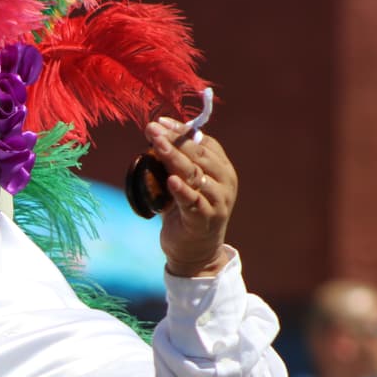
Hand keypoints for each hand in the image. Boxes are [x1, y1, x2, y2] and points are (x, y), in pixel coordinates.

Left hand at [145, 116, 238, 276]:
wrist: (195, 253)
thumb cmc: (186, 214)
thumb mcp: (182, 184)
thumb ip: (174, 164)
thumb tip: (154, 138)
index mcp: (221, 168)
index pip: (203, 142)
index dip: (181, 131)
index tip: (160, 123)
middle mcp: (224, 182)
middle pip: (198, 155)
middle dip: (174, 140)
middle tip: (152, 129)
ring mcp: (217, 201)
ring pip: (195, 175)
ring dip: (174, 157)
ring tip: (157, 144)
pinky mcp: (205, 219)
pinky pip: (193, 202)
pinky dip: (182, 190)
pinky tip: (171, 180)